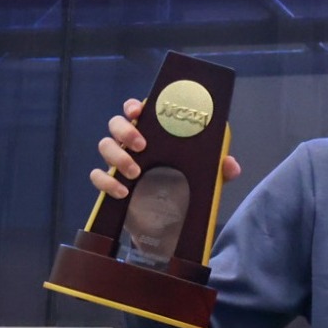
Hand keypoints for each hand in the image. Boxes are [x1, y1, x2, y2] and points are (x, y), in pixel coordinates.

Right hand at [90, 97, 242, 197]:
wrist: (170, 221)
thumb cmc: (185, 185)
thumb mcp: (206, 176)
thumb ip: (219, 168)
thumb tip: (230, 165)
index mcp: (153, 133)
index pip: (137, 110)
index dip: (133, 106)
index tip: (139, 111)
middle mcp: (132, 143)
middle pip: (116, 124)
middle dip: (125, 131)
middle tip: (142, 146)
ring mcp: (119, 162)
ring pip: (104, 145)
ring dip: (117, 156)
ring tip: (136, 172)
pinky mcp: (110, 183)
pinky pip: (97, 176)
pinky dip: (106, 182)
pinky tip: (123, 191)